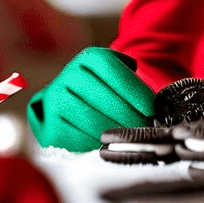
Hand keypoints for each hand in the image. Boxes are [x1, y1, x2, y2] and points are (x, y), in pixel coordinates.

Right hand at [26, 47, 154, 151]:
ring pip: (91, 120)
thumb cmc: (102, 87)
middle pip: (103, 98)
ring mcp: (56, 99)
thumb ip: (132, 79)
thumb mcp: (116, 72)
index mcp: (89, 58)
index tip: (151, 108)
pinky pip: (78, 137)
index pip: (112, 70)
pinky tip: (110, 143)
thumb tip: (153, 101)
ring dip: (116, 131)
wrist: (65, 100)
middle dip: (129, 116)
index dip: (134, 90)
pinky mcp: (50, 124)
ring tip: (131, 137)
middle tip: (145, 128)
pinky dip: (98, 142)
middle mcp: (69, 75)